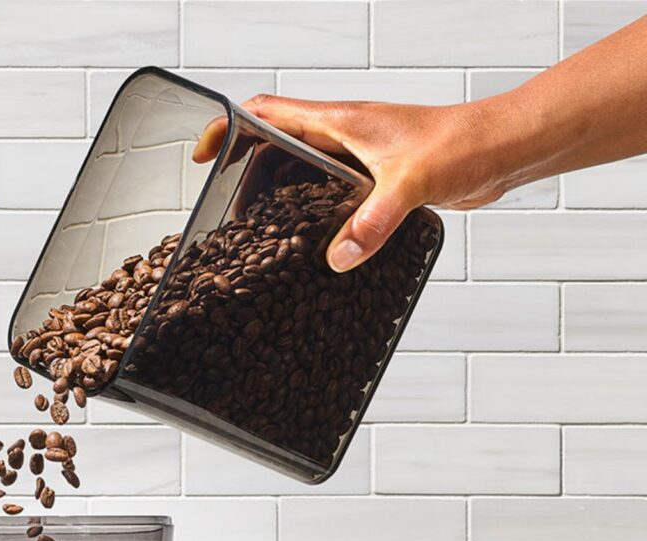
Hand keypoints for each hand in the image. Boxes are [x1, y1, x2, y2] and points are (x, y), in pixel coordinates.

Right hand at [193, 96, 513, 271]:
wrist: (506, 148)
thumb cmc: (466, 143)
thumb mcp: (412, 183)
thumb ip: (373, 222)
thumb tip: (337, 258)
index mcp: (341, 122)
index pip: (268, 112)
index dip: (230, 127)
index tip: (204, 151)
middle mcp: (344, 137)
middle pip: (275, 144)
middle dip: (242, 168)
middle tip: (221, 201)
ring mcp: (359, 159)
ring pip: (300, 170)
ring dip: (274, 192)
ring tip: (253, 227)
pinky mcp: (376, 182)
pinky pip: (329, 194)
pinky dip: (310, 212)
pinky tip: (309, 242)